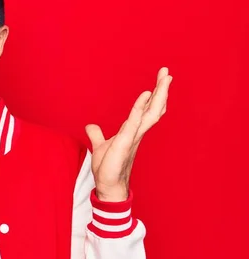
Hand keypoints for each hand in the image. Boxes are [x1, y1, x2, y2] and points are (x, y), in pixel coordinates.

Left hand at [85, 67, 172, 201]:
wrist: (107, 186)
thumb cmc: (107, 167)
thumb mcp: (100, 146)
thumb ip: (97, 135)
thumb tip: (90, 125)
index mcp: (133, 131)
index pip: (147, 109)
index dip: (154, 95)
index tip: (161, 79)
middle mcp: (137, 132)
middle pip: (154, 108)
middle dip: (161, 90)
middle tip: (167, 72)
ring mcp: (133, 137)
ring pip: (150, 113)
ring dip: (158, 95)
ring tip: (164, 79)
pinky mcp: (125, 143)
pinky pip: (133, 123)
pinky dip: (139, 108)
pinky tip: (144, 95)